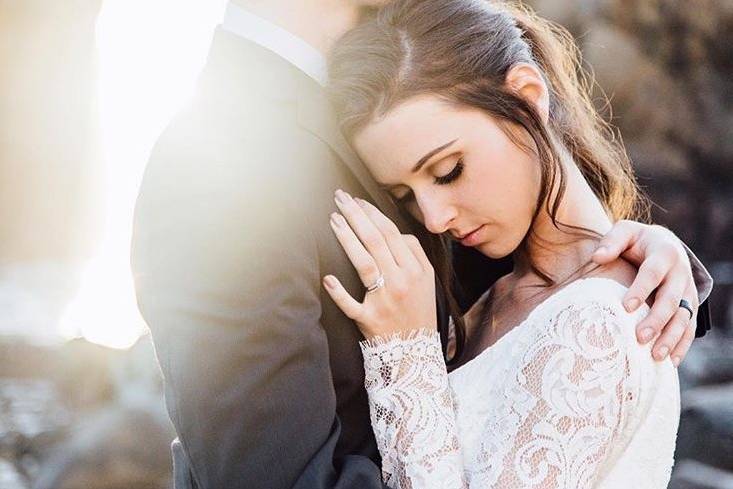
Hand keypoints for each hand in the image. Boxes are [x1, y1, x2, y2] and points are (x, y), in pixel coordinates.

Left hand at [322, 189, 436, 339]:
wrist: (415, 350)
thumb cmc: (418, 310)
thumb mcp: (427, 280)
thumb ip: (414, 253)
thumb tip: (395, 232)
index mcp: (414, 270)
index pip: (391, 234)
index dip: (373, 214)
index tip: (358, 200)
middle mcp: (400, 282)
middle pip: (375, 242)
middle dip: (356, 216)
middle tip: (340, 198)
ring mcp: (383, 300)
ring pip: (363, 264)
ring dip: (347, 239)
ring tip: (333, 219)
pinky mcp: (369, 319)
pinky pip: (351, 304)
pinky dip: (339, 292)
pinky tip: (328, 278)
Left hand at [592, 220, 697, 367]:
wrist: (665, 245)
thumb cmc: (638, 241)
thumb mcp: (626, 232)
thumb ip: (612, 241)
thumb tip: (597, 257)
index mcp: (664, 253)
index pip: (652, 274)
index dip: (641, 290)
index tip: (625, 307)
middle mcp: (681, 273)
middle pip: (671, 299)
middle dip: (657, 319)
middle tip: (640, 337)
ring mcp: (689, 291)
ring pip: (685, 317)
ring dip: (672, 337)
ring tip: (656, 356)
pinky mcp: (691, 306)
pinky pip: (690, 328)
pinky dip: (682, 345)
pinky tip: (670, 362)